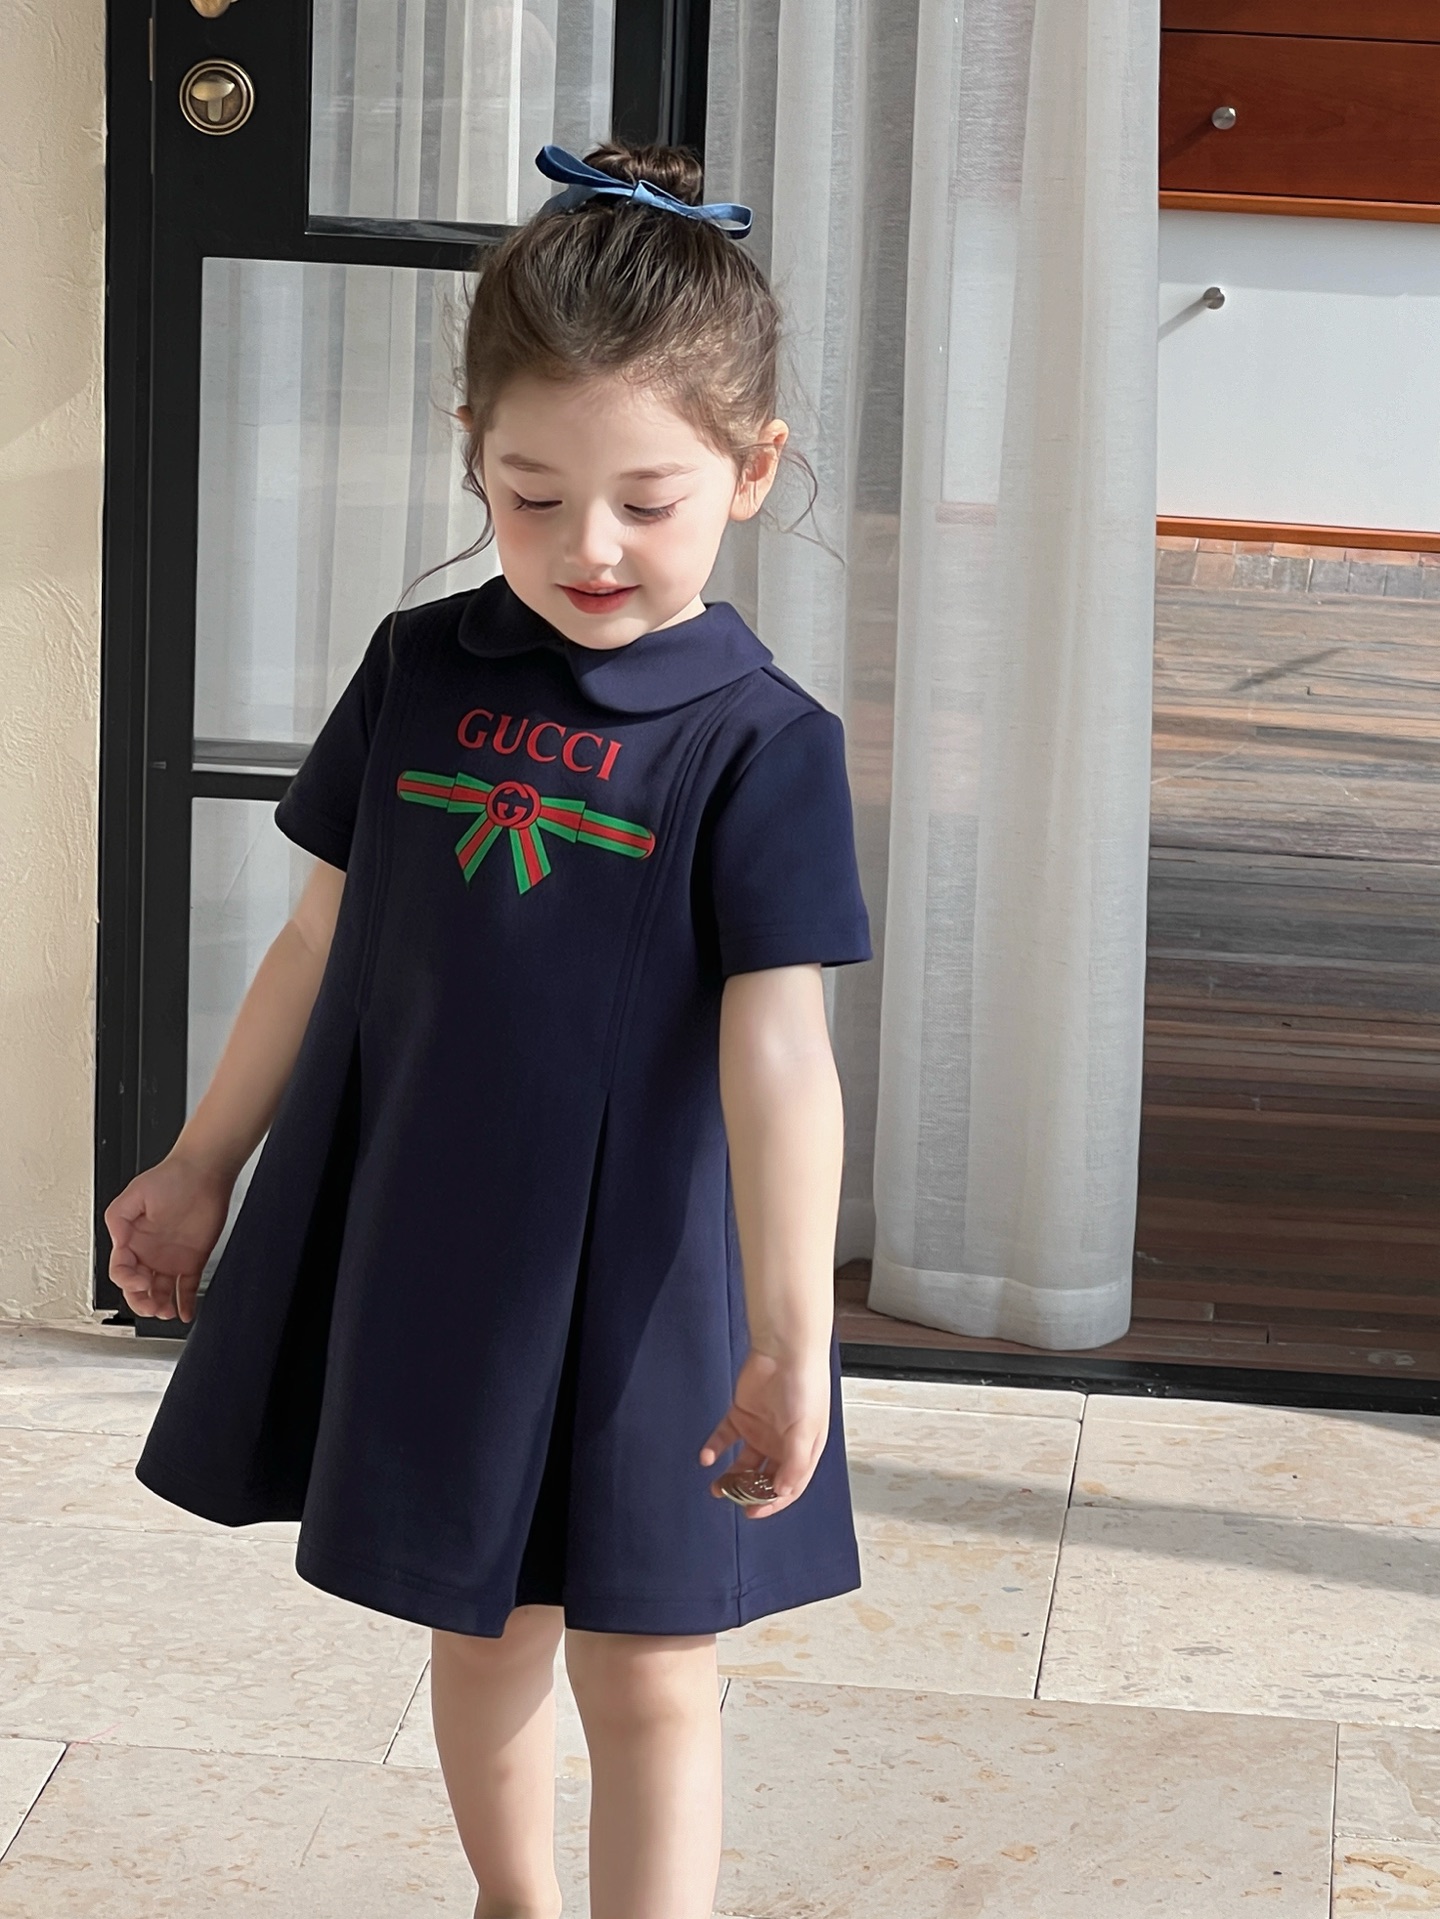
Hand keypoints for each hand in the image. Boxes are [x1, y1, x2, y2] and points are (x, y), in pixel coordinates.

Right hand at [102, 1153, 234, 1324]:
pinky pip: (188, 1287)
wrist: (204, 1172)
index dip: (127, 1281)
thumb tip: (117, 1243)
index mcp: (132, 1241)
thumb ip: (118, 1219)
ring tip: (166, 1312)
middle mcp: (149, 1253)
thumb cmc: (170, 1177)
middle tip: (150, 1306)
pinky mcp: (193, 1260)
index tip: (139, 1281)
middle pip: (138, 1288)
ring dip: (161, 1306)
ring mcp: (171, 1258)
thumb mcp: (134, 1194)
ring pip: (161, 1292)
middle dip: (141, 1301)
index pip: (122, 1271)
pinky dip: (186, 1302)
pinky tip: (185, 1312)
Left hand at [698, 1346, 830, 1518]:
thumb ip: (793, 1463)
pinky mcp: (741, 1415)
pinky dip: (714, 1449)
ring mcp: (760, 1430)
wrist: (784, 1350)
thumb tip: (781, 1491)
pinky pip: (724, 1438)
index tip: (753, 1513)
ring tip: (717, 1487)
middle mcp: (782, 1444)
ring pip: (743, 1463)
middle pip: (764, 1478)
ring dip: (730, 1477)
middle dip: (750, 1493)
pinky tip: (707, 1458)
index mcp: (803, 1450)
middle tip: (733, 1500)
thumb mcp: (804, 1430)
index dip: (772, 1503)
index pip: (788, 1486)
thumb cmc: (804, 1386)